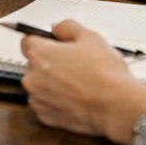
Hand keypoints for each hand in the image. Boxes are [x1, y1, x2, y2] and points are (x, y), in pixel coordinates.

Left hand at [19, 19, 145, 144]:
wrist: (118, 106)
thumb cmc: (106, 75)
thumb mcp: (90, 37)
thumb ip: (66, 27)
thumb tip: (57, 29)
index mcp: (39, 54)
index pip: (28, 40)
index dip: (43, 40)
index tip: (53, 44)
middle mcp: (32, 77)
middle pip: (34, 63)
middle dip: (50, 62)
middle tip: (73, 64)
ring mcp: (37, 99)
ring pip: (40, 84)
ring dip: (52, 83)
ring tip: (77, 82)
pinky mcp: (45, 117)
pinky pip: (46, 103)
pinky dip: (56, 100)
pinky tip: (75, 97)